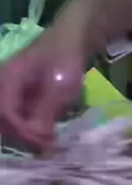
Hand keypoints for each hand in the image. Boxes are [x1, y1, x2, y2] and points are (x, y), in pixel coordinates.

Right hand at [0, 23, 85, 149]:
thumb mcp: (59, 86)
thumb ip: (45, 110)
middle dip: (23, 135)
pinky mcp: (22, 97)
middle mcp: (5, 85)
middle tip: (46, 146)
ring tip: (48, 143)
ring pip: (10, 121)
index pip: (6, 112)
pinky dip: (32, 129)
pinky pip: (20, 117)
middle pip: (3, 119)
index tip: (43, 141)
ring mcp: (13, 91)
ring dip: (27, 135)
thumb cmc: (65, 58)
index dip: (22, 131)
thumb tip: (37, 135)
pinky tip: (47, 135)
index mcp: (9, 78)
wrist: (73, 38)